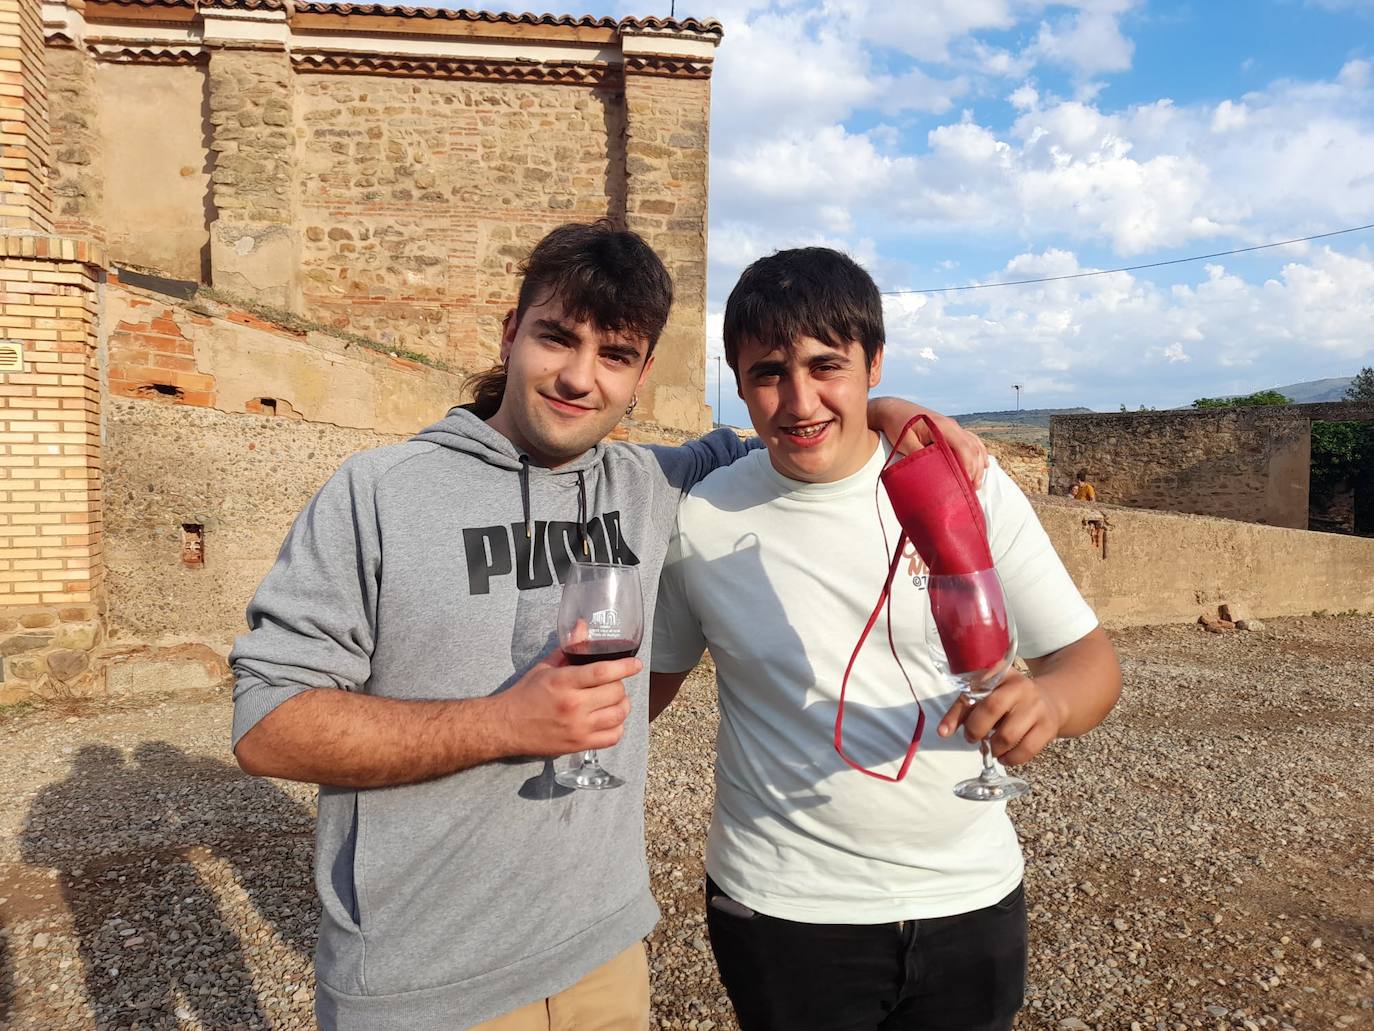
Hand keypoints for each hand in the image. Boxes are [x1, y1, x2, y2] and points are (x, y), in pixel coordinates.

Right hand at [496, 648, 637, 756]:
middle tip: (613, 683)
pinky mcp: (579, 745)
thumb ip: (569, 648)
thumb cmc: (526, 694)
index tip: (636, 664)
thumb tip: (583, 626)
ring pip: (618, 715)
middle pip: (615, 693)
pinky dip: (617, 727)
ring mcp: (578, 728)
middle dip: (619, 685)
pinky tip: (610, 719)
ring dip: (622, 706)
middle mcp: (573, 705)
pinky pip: (612, 737)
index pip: (603, 672)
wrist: (506, 726)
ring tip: (614, 700)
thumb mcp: (545, 667)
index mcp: (564, 682)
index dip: (624, 667)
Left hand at [869, 398, 988, 488]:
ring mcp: (953, 427)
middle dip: (974, 470)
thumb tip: (932, 473)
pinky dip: (978, 453)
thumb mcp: (905, 441)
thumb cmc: (897, 424)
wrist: (893, 409)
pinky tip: (983, 465)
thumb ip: (919, 455)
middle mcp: (952, 426)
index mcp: (942, 427)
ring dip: (978, 463)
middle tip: (972, 490)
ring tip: (976, 483)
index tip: (965, 483)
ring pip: (974, 445)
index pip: (963, 447)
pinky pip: (970, 441)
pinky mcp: (950, 430)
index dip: (967, 466)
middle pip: (972, 448)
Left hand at [937, 670, 1065, 765]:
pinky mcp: (1048, 727)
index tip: (944, 731)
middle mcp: (1021, 687)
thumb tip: (943, 731)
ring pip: (1008, 734)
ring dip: (994, 748)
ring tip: (991, 748)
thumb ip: (964, 708)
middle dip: (975, 729)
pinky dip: (1010, 759)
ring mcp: (1037, 707)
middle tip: (972, 738)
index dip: (957, 712)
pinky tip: (1004, 757)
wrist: (1051, 700)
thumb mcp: (988, 693)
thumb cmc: (1009, 698)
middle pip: (992, 708)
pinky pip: (1026, 750)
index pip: (974, 690)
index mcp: (1001, 673)